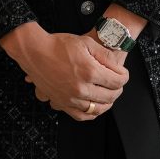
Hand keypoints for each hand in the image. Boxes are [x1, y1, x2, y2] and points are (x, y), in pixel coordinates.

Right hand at [0, 22, 128, 121]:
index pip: (116, 81)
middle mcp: (81, 89)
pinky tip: (95, 107)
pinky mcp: (62, 103)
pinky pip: (81, 116)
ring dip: (107, 103)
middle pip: (110, 96)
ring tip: (110, 95)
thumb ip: (105, 56)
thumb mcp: (86, 42)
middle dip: (118, 89)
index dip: (124, 77)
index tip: (123, 74)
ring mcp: (71, 98)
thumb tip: (118, 68)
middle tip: (118, 83)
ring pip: (97, 109)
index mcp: (89, 72)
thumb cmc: (58, 45)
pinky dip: (91, 114)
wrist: (35, 52)